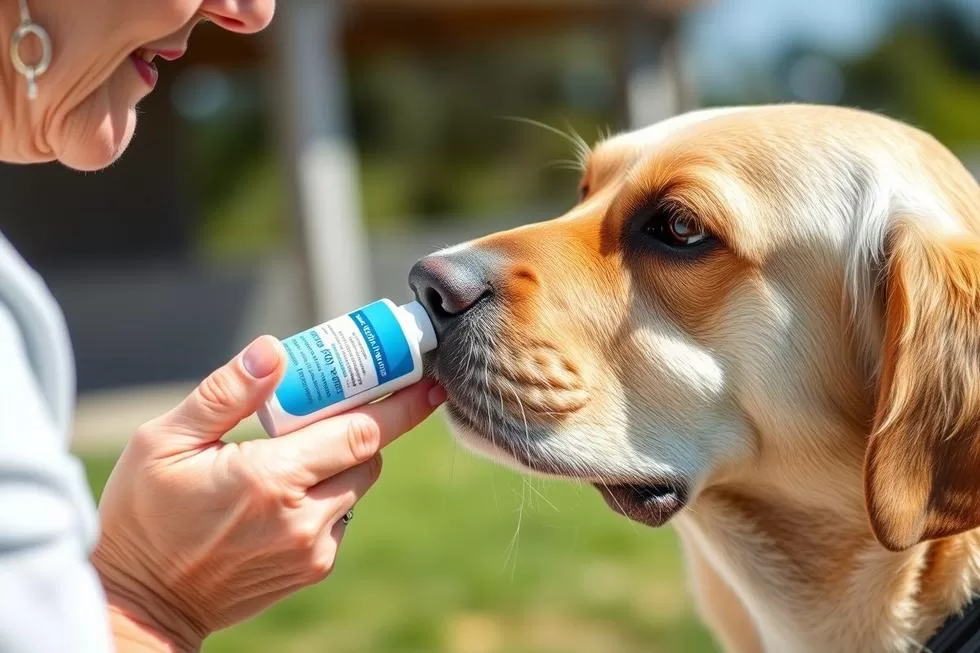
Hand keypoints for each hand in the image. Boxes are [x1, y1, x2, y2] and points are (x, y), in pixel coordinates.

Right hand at [91, 336, 444, 650]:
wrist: (145, 601)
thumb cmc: (145, 514)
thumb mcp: (164, 441)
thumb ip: (226, 393)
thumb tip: (274, 350)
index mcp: (270, 479)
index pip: (361, 432)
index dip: (400, 403)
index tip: (427, 379)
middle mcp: (302, 518)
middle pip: (369, 456)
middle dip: (365, 423)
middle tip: (343, 398)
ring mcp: (312, 550)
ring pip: (358, 486)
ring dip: (343, 460)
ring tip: (297, 450)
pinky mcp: (314, 570)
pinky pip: (342, 516)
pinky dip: (329, 495)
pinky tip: (285, 492)